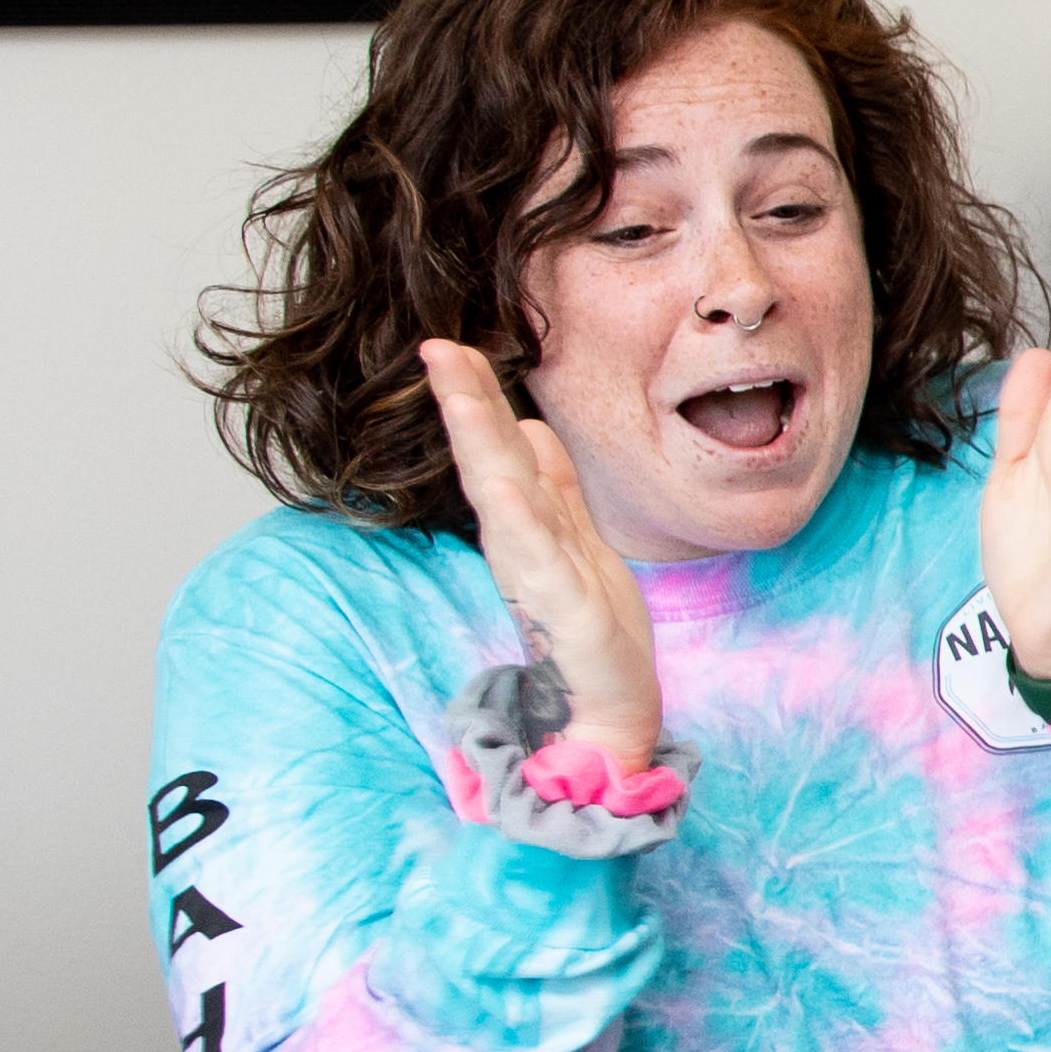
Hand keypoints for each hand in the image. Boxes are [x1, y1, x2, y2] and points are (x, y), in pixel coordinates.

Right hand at [413, 340, 663, 768]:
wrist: (613, 706)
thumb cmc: (595, 626)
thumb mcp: (578, 537)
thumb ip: (554, 485)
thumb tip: (532, 427)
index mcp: (531, 524)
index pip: (500, 447)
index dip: (478, 396)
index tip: (452, 345)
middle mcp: (525, 542)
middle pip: (491, 458)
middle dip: (466, 401)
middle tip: (437, 347)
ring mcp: (539, 572)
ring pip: (504, 494)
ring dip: (480, 441)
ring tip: (458, 392)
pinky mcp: (563, 608)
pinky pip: (536, 555)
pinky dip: (517, 517)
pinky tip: (501, 484)